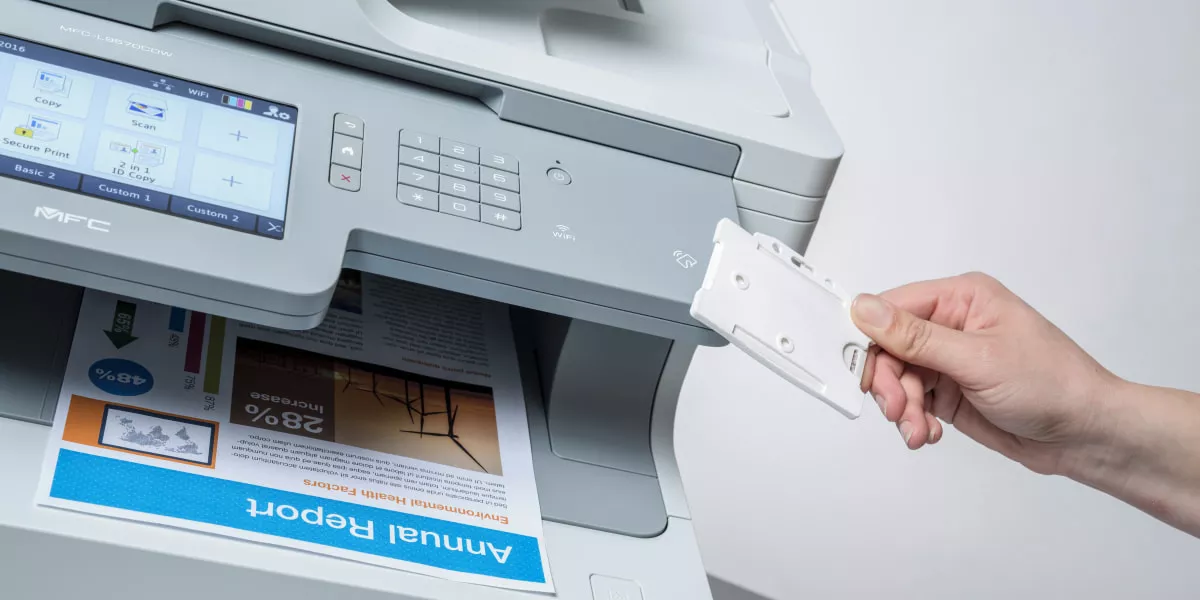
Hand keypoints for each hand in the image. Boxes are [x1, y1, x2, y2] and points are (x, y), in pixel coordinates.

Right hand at [850, 272, 1119, 474]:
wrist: (1085, 434)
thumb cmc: (1054, 385)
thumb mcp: (977, 358)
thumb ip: (916, 337)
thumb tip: (866, 309)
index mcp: (962, 298)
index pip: (892, 308)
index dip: (869, 338)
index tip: (860, 369)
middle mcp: (952, 324)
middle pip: (889, 347)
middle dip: (888, 382)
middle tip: (898, 409)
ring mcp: (950, 359)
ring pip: (897, 378)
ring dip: (902, 408)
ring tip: (917, 430)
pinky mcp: (950, 390)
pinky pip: (912, 401)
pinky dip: (913, 420)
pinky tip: (928, 433)